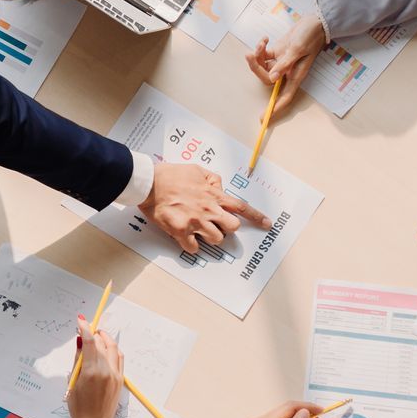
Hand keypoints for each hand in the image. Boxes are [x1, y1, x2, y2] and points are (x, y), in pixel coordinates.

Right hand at [66, 317, 124, 417]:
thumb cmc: (78, 408)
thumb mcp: (72, 382)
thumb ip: (77, 360)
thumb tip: (80, 342)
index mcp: (91, 372)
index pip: (90, 342)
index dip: (85, 328)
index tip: (81, 319)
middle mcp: (106, 371)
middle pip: (102, 343)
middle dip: (94, 333)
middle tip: (86, 328)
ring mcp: (115, 375)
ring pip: (113, 349)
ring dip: (105, 339)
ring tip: (97, 336)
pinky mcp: (121, 380)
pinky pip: (119, 358)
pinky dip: (113, 350)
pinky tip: (106, 349)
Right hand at [141, 163, 272, 254]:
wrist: (149, 182)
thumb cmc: (171, 175)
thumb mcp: (197, 170)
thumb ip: (213, 179)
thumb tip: (220, 187)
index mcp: (213, 195)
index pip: (241, 207)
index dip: (256, 217)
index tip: (267, 224)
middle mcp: (208, 209)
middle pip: (233, 227)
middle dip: (228, 228)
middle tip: (217, 224)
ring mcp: (196, 221)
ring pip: (216, 239)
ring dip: (210, 237)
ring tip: (199, 230)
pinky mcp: (181, 231)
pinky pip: (194, 247)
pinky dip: (192, 245)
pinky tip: (186, 238)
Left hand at [245, 14, 327, 115]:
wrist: (315, 21)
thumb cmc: (311, 35)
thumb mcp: (298, 49)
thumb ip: (284, 64)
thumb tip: (272, 78)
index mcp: (295, 75)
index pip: (284, 96)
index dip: (275, 108)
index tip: (264, 118)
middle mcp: (288, 71)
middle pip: (267, 78)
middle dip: (256, 67)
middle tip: (250, 54)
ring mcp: (282, 61)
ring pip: (263, 66)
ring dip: (257, 55)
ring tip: (262, 42)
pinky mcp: (278, 52)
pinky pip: (264, 55)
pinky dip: (261, 47)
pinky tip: (265, 38)